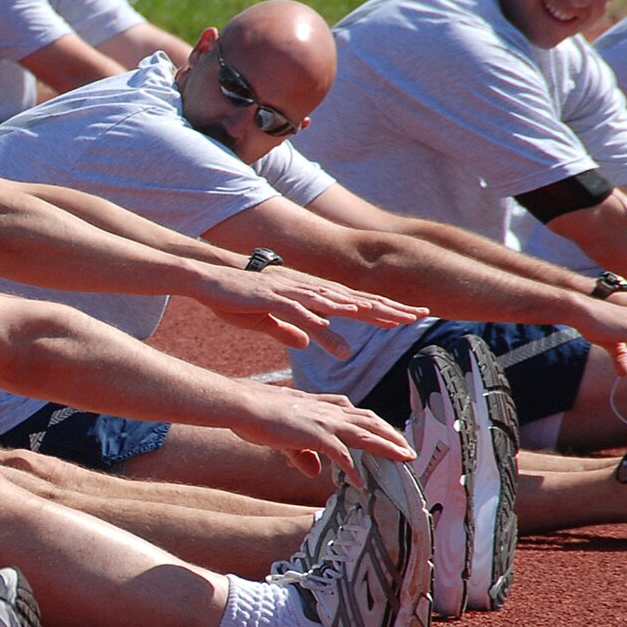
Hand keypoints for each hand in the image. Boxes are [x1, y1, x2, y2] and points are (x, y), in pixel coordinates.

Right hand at [198, 264, 424, 358]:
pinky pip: (297, 310)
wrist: (208, 281)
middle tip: (419, 315)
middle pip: (354, 300)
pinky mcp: (271, 298)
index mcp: (309, 296)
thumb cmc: (236, 301)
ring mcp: (291, 293)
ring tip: (389, 318)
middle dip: (387, 308)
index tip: (409, 318)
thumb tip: (312, 345)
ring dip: (363, 310)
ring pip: (334, 303)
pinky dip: (316, 318)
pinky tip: (332, 326)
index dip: (382, 311)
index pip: (354, 304)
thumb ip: (293, 332)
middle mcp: (306, 291)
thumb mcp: (269, 322)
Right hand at [225, 383, 412, 485]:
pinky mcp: (315, 435)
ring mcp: (323, 421)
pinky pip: (341, 454)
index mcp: (319, 405)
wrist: (242, 405)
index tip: (388, 433)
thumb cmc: (256, 416)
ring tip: (405, 458)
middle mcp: (326, 410)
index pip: (355, 412)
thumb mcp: (283, 436)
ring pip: (365, 433)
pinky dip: (352, 469)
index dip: (373, 423)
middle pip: (368, 420)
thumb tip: (314, 471)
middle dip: (390, 434)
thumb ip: (301, 453)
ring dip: (388, 446)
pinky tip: (361, 482)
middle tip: (408, 449)